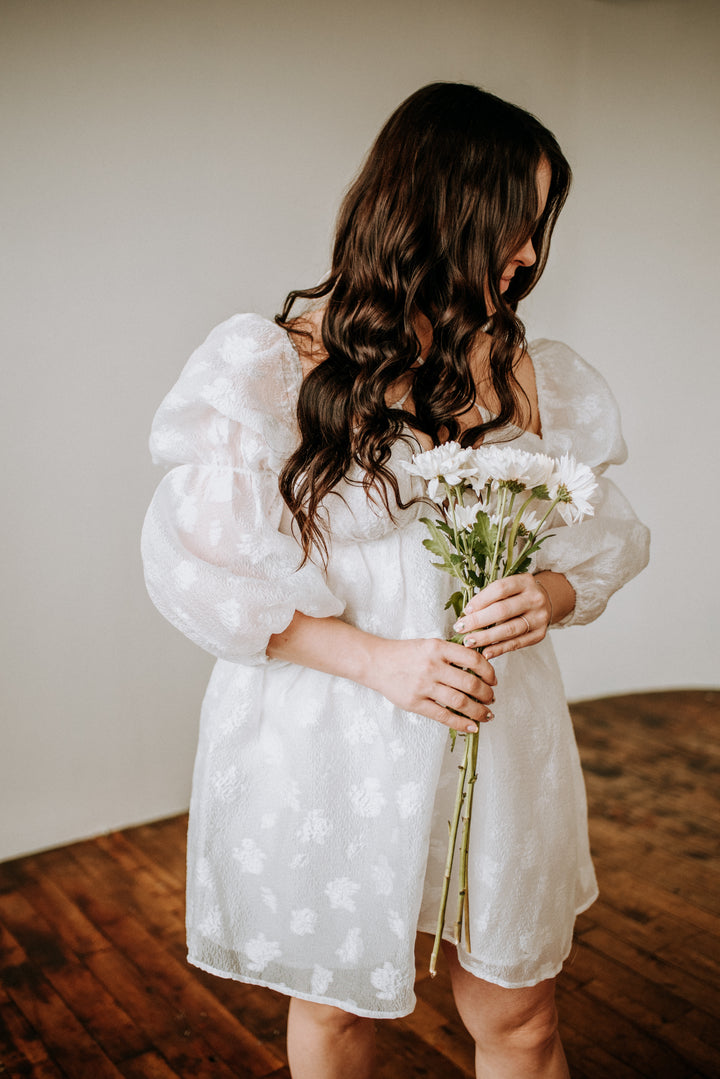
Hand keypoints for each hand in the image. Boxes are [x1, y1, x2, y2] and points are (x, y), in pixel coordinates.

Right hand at [367, 637, 496, 733]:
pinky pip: (443, 716)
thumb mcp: (430, 645)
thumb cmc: (406, 654)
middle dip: (487, 694)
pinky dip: (461, 723)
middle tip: (491, 699)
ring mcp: (423, 685)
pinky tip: (472, 727)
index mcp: (438, 648)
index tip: (493, 680)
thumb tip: (479, 670)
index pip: (473, 659)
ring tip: (486, 714)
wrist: (376, 662)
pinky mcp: (415, 702)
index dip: (489, 672)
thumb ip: (451, 654)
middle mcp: (432, 666)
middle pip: (470, 683)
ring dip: (479, 711)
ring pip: (460, 702)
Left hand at [453, 573, 552, 660]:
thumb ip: (491, 597)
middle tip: (460, 628)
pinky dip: (499, 649)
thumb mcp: (510, 587)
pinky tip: (485, 652)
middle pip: (502, 611)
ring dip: (485, 637)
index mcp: (525, 582)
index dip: (480, 600)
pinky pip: (516, 644)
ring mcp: (539, 617)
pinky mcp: (539, 634)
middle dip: (478, 621)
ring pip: (509, 629)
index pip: (500, 589)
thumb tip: (466, 615)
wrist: (547, 602)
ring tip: (468, 642)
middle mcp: (534, 599)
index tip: (466, 610)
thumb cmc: (519, 594)